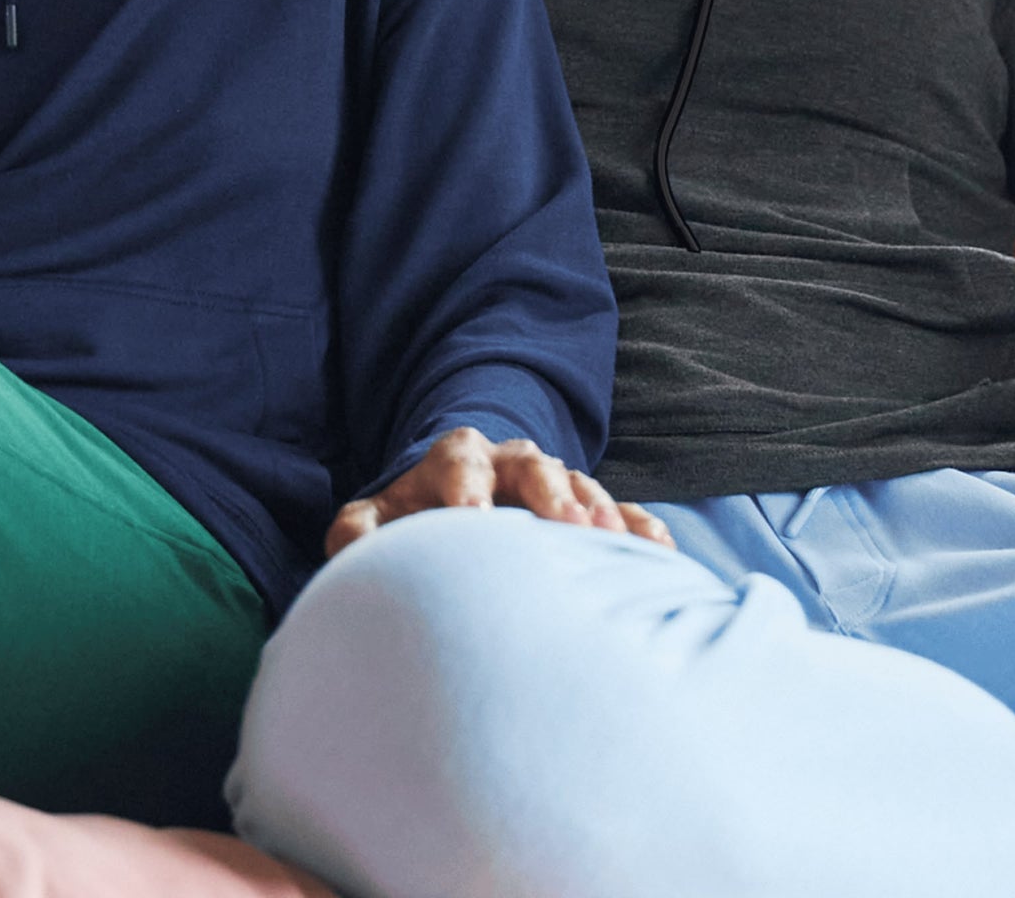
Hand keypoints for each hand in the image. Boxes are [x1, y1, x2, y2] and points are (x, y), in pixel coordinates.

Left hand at [326, 426, 675, 558]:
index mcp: (455, 459)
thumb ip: (358, 531)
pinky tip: (662, 554)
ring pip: (580, 485)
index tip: (475, 520)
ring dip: (598, 512)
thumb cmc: (412, 518)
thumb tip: (352, 546)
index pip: (460, 463)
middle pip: (532, 466)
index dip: (467, 488)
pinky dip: (639, 529)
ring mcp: (552, 484)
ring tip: (612, 544)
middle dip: (549, 494)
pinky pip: (619, 513)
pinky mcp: (583, 511)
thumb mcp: (376, 519)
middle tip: (567, 527)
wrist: (455, 498)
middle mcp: (509, 463)